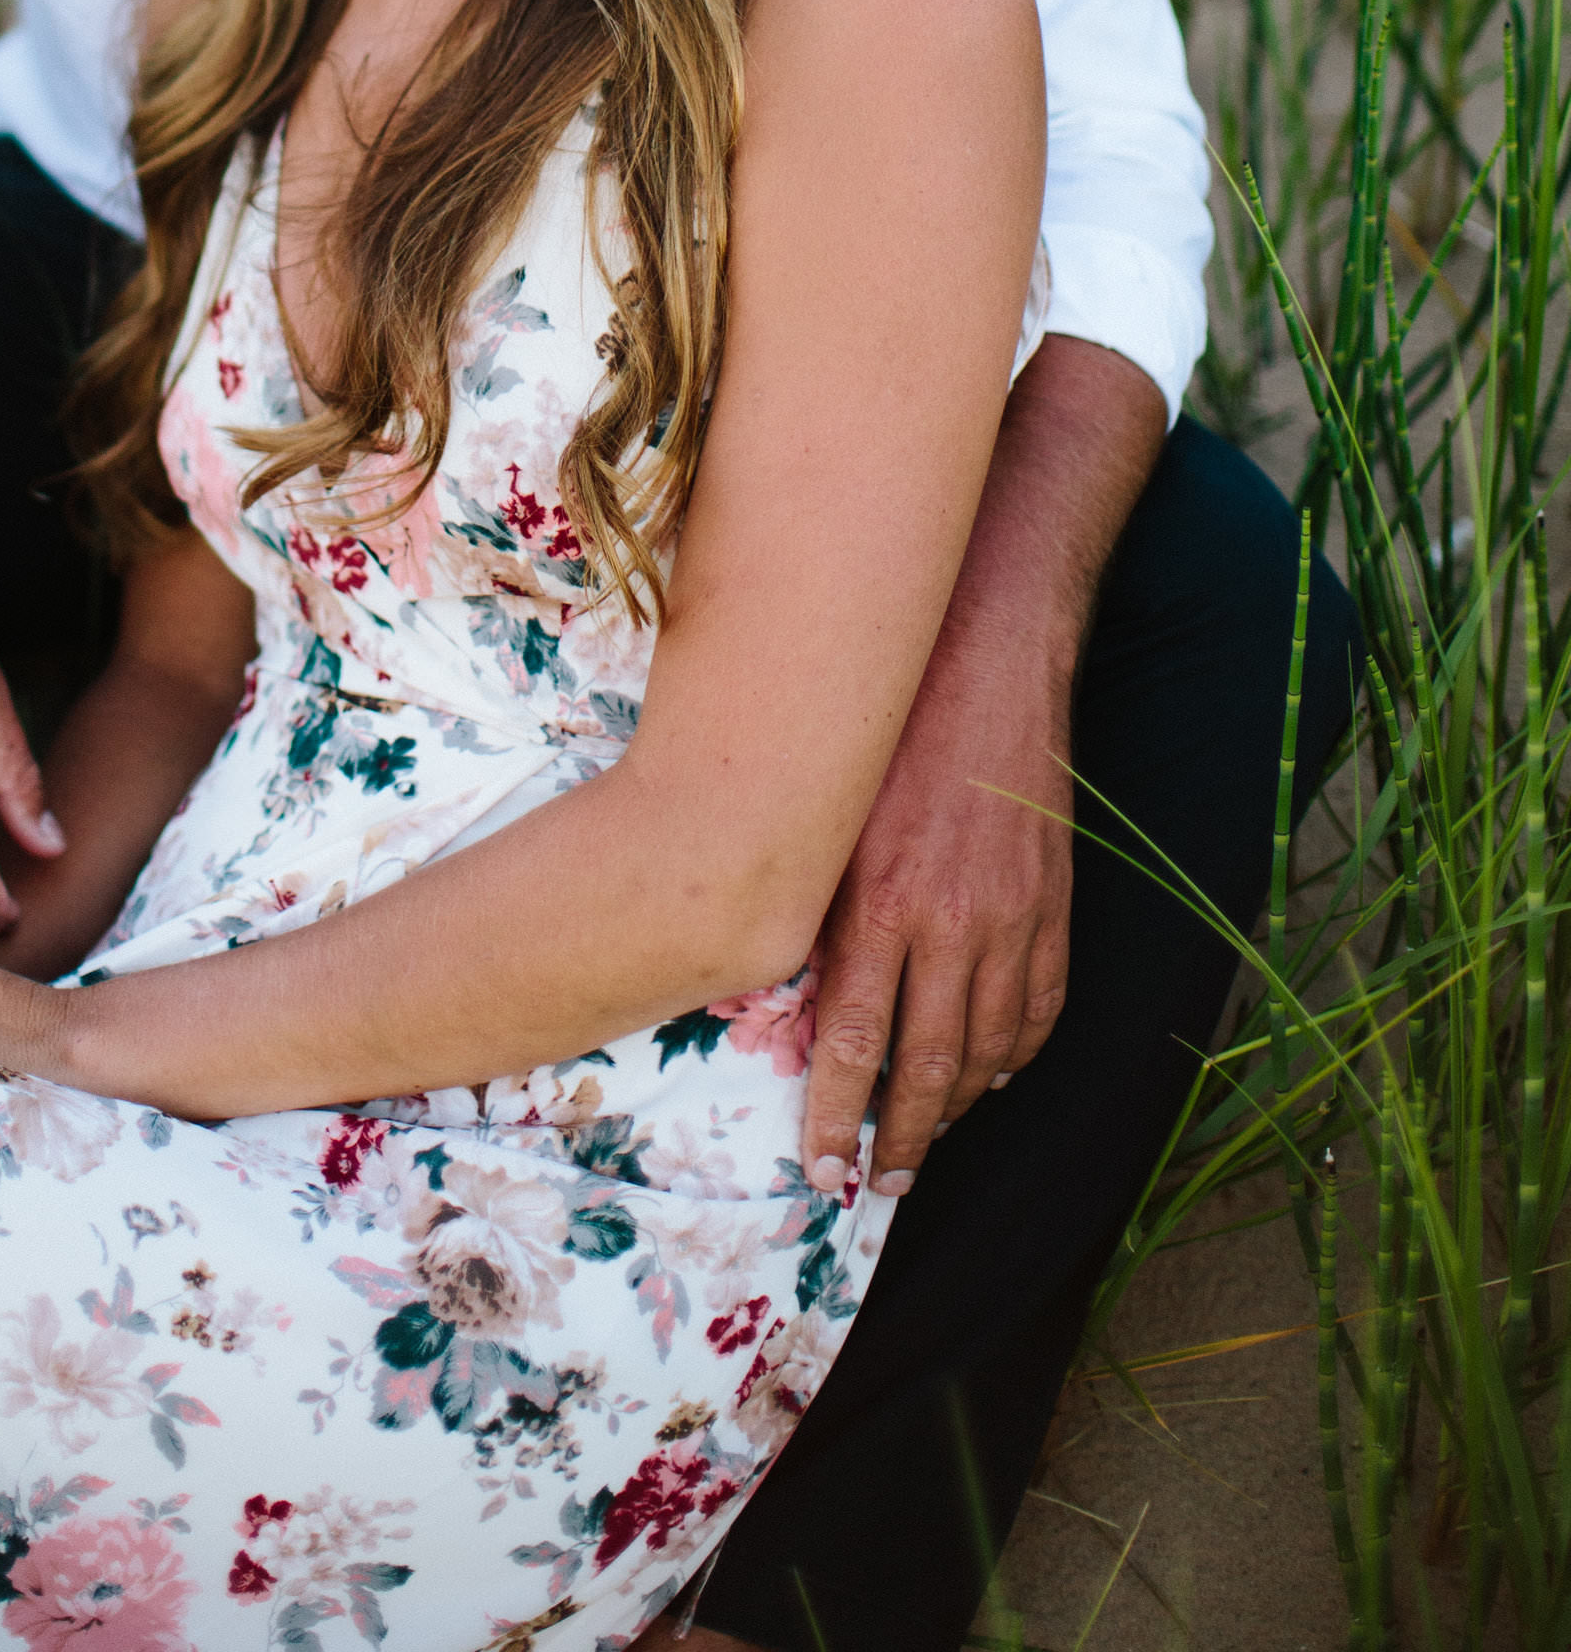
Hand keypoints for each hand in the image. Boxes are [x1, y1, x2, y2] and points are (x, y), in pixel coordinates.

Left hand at [799, 632, 1073, 1197]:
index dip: (835, 1117)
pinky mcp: (1054, 903)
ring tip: (929, 1137)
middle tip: (882, 1183)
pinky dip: (1017, 1052)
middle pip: (927, 1066)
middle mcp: (949, 923)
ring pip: (990, 1048)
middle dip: (901, 1137)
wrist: (984, 661)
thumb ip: (818, 904)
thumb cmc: (886, 729)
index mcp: (879, 902)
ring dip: (959, 1104)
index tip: (821, 1168)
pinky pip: (1042, 1005)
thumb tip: (791, 990)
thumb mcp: (829, 816)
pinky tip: (992, 1070)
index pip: (852, 1044)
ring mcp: (1011, 918)